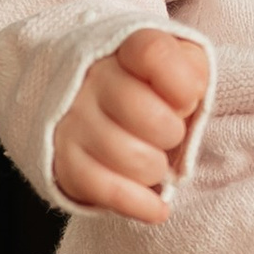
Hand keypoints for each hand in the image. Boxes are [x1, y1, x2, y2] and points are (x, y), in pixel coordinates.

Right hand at [50, 28, 208, 219]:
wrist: (83, 94)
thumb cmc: (144, 83)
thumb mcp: (176, 60)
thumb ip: (190, 69)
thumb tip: (188, 98)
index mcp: (124, 48)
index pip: (154, 54)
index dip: (182, 84)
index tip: (185, 97)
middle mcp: (93, 78)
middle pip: (153, 118)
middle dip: (173, 134)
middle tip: (166, 133)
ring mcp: (74, 120)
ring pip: (134, 159)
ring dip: (156, 168)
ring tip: (151, 159)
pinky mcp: (63, 161)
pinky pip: (106, 191)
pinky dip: (139, 204)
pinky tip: (155, 206)